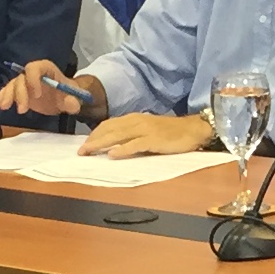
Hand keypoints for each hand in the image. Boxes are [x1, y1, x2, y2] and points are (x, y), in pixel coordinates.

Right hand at [0, 62, 98, 117]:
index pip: (36, 68)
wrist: (64, 99)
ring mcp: (25, 82)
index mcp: (47, 69)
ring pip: (13, 84)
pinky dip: (3, 96)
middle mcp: (33, 73)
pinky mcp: (20, 91)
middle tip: (22, 110)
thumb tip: (70, 103)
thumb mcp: (74, 98)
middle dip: (20, 93)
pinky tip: (0, 104)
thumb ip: (73, 101)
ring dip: (8, 95)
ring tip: (5, 107)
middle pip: (22, 78)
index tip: (37, 95)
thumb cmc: (69, 94)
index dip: (33, 79)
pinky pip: (9, 91)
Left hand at [82, 111, 219, 157]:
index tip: (84, 144)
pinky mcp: (154, 140)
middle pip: (109, 129)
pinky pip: (135, 144)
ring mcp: (145, 130)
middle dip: (93, 140)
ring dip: (101, 144)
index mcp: (134, 119)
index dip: (95, 134)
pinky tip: (113, 154)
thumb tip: (115, 145)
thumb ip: (133, 135)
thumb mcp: (148, 130)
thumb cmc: (171, 132)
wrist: (193, 129)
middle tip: (81, 151)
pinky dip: (122, 149)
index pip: (109, 124)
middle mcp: (137, 122)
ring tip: (89, 152)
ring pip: (118, 135)